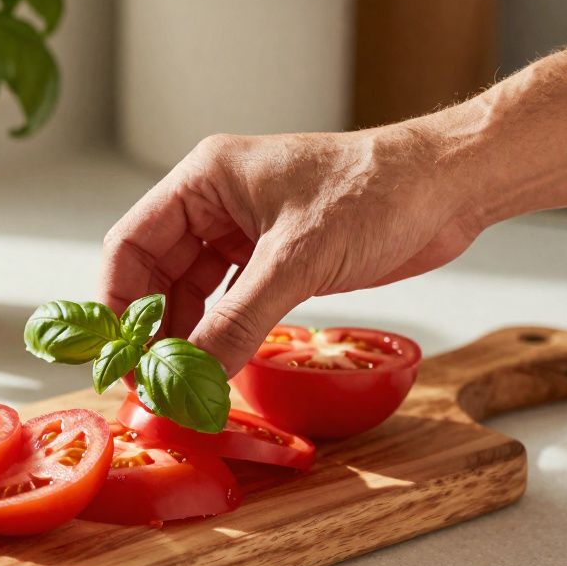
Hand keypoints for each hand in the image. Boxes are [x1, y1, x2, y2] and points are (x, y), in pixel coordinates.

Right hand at [101, 124, 490, 375]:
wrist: (449, 189)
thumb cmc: (377, 191)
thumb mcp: (298, 260)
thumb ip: (239, 322)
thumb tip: (192, 377)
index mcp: (205, 180)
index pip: (131, 244)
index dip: (117, 303)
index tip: (119, 355)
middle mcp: (215, 204)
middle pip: (155, 274)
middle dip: (151, 329)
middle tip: (152, 383)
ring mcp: (244, 233)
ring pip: (191, 294)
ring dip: (186, 339)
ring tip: (183, 385)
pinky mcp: (274, 260)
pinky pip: (229, 305)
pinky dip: (220, 336)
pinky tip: (217, 367)